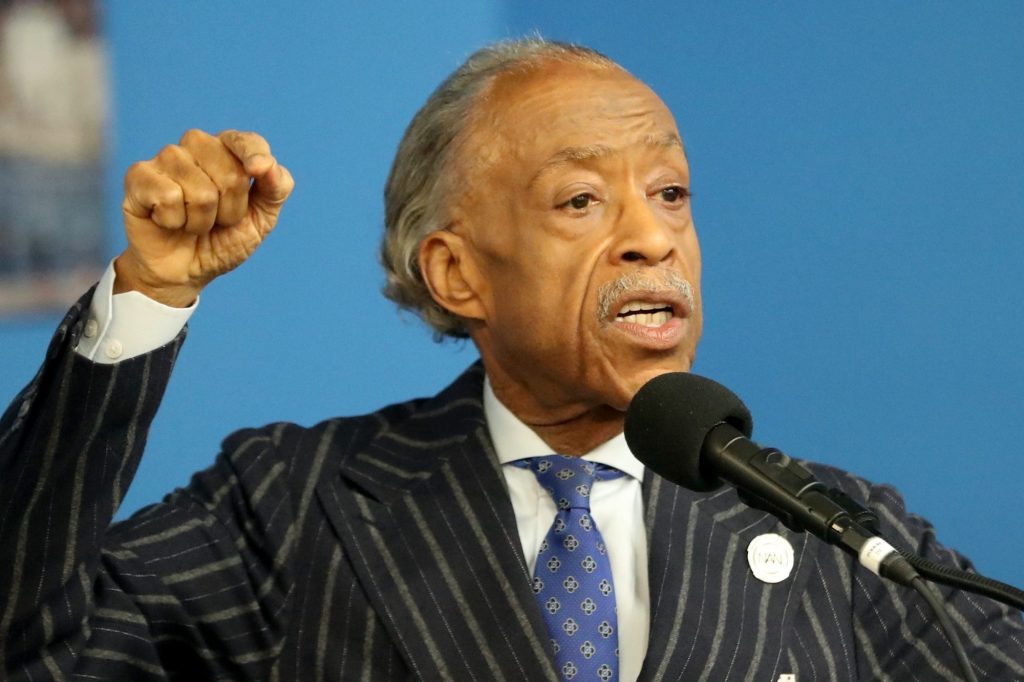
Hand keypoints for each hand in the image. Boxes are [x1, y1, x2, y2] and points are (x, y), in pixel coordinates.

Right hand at [115, 129, 294, 306]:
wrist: (185, 272)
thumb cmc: (223, 240)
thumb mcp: (261, 220)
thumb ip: (276, 189)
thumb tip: (268, 164)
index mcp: (229, 151)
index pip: (248, 142)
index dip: (255, 157)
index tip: (257, 172)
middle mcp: (197, 146)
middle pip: (231, 174)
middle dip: (230, 211)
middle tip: (216, 220)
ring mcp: (167, 158)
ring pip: (201, 191)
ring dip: (201, 221)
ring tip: (192, 223)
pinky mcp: (139, 175)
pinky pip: (168, 196)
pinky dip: (174, 221)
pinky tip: (167, 221)